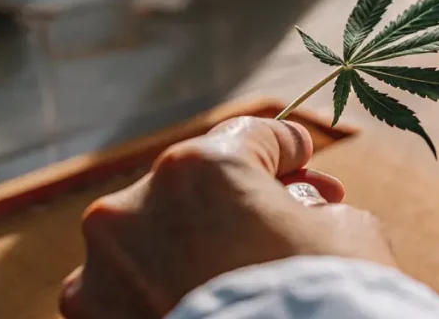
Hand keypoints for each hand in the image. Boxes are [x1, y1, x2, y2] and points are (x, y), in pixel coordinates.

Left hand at [59, 117, 395, 318]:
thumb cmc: (324, 301)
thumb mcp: (348, 233)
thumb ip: (313, 205)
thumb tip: (298, 207)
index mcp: (201, 168)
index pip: (248, 137)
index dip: (285, 149)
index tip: (302, 161)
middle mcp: (134, 206)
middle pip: (196, 187)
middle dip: (241, 202)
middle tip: (287, 224)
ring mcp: (103, 268)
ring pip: (153, 238)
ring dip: (192, 246)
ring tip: (237, 274)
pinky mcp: (90, 318)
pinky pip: (125, 290)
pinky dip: (156, 293)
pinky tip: (200, 306)